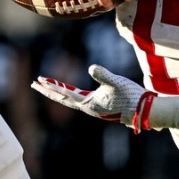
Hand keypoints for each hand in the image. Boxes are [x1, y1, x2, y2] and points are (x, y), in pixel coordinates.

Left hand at [31, 65, 178, 132]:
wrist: (144, 111)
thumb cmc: (130, 96)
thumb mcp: (116, 82)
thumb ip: (103, 75)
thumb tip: (92, 67)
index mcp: (89, 104)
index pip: (64, 94)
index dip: (51, 87)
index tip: (39, 80)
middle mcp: (88, 107)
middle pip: (63, 98)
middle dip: (49, 90)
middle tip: (34, 83)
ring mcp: (93, 107)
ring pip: (70, 98)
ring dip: (58, 91)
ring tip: (47, 84)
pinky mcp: (100, 105)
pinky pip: (79, 98)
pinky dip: (70, 93)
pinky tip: (68, 90)